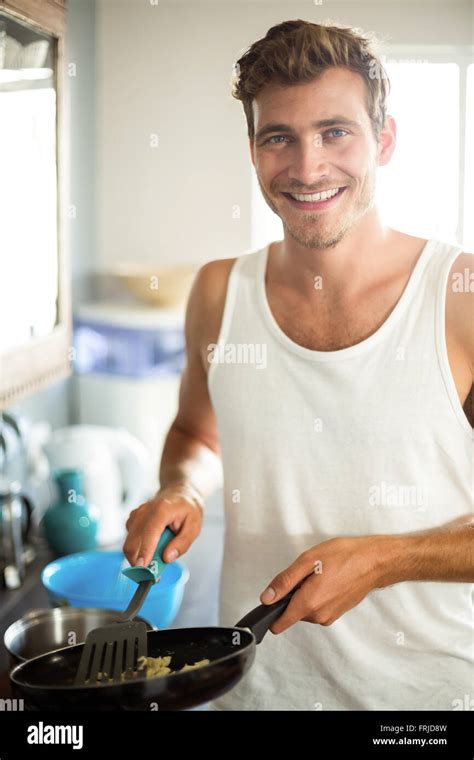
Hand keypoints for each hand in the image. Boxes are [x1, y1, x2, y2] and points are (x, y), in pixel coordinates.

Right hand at [123, 482, 202, 567]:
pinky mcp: (133, 521)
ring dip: (139, 559)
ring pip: (129, 544)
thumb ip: (182, 543)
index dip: (145, 552)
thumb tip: (167, 558)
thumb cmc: (187, 508)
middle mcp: (144, 511)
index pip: (149, 533)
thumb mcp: (194, 525)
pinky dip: (138, 551)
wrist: (179, 492)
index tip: (143, 569)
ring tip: (156, 565)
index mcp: (162, 510)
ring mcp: (136, 515)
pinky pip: (131, 541)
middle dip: (139, 563)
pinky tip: (152, 552)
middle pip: (133, 542)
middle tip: (153, 576)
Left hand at [259, 536, 382, 633]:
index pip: (279, 623)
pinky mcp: (337, 613)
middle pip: (291, 613)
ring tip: (320, 575)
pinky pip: (317, 607)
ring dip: (306, 595)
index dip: (271, 612)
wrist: (374, 561)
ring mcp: (330, 616)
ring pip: (305, 610)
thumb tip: (267, 598)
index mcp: (308, 604)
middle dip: (293, 595)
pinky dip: (318, 596)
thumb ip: (285, 581)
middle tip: (307, 575)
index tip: (271, 599)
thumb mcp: (308, 561)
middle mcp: (319, 616)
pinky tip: (328, 580)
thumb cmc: (344, 556)